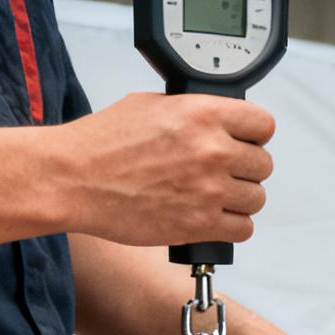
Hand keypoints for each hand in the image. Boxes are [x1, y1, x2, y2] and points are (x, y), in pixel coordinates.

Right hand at [53, 93, 274, 247]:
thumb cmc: (100, 143)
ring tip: (213, 195)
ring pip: (256, 198)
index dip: (254, 134)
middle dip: (244, 169)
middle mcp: (212, 151)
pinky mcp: (199, 224)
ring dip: (239, 199)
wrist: (71, 179)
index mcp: (203, 114)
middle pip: (263, 164)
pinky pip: (243, 229)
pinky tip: (212, 217)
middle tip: (221, 171)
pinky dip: (231, 226)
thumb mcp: (151, 106)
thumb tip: (215, 120)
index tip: (246, 141)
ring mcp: (208, 190)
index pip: (264, 124)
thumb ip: (193, 112)